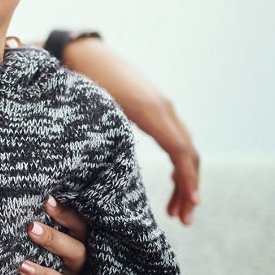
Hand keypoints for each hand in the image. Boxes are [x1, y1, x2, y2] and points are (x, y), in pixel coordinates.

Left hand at [20, 196, 84, 274]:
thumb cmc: (59, 260)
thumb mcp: (63, 241)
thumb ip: (52, 225)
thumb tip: (39, 199)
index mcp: (86, 247)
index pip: (81, 228)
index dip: (67, 214)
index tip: (47, 201)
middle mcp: (86, 269)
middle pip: (77, 253)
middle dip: (53, 240)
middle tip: (30, 228)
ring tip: (22, 267)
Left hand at [61, 37, 200, 224]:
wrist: (85, 54)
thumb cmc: (84, 80)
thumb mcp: (94, 108)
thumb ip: (107, 135)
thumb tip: (110, 169)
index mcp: (150, 110)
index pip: (180, 150)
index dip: (188, 179)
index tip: (191, 205)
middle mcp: (164, 107)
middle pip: (188, 153)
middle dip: (189, 188)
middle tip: (184, 220)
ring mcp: (163, 107)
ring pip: (185, 148)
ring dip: (185, 179)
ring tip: (177, 211)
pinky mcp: (157, 108)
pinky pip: (176, 139)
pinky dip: (179, 163)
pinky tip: (174, 182)